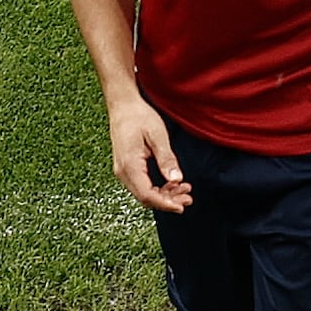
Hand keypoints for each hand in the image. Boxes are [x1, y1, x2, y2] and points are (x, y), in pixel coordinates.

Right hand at [106, 94, 191, 211]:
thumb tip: (176, 179)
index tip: (181, 206)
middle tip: (188, 198)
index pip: (147, 195)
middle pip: (145, 198)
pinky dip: (157, 187)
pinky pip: (142, 184)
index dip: (165, 204)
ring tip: (184, 189)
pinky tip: (172, 182)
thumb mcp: (157, 135)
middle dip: (168, 201)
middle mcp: (122, 172)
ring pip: (144, 193)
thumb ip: (166, 159)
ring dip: (164, 195)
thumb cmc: (138, 116)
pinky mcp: (126, 167)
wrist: (122, 104)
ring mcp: (122, 171)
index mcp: (129, 165)